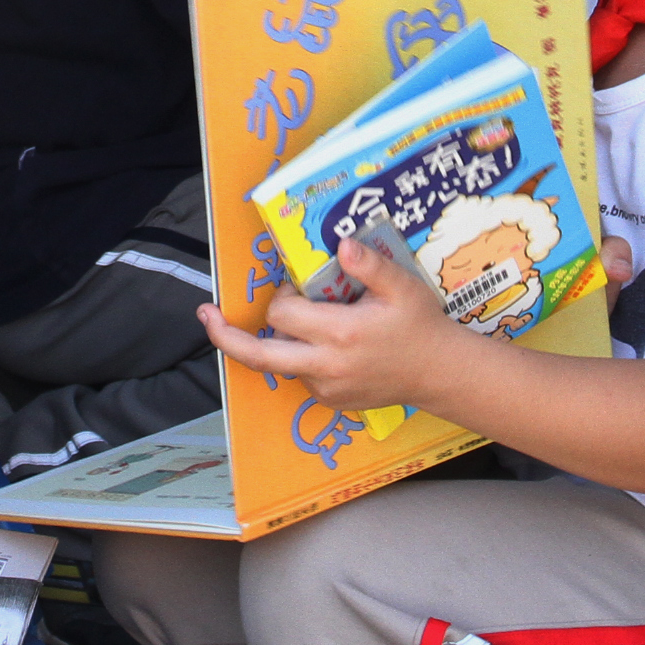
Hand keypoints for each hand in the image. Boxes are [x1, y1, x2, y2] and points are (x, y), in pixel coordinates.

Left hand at [200, 234, 478, 414]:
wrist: (439, 373)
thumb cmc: (419, 325)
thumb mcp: (401, 286)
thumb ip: (369, 265)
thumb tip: (342, 244)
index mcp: (340, 333)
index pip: (282, 314)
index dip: (281, 295)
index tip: (296, 284)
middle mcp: (326, 366)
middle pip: (260, 355)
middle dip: (227, 336)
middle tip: (205, 315)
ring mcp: (326, 389)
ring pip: (281, 362)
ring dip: (281, 340)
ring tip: (301, 320)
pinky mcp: (330, 401)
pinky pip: (301, 375)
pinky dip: (301, 356)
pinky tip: (325, 343)